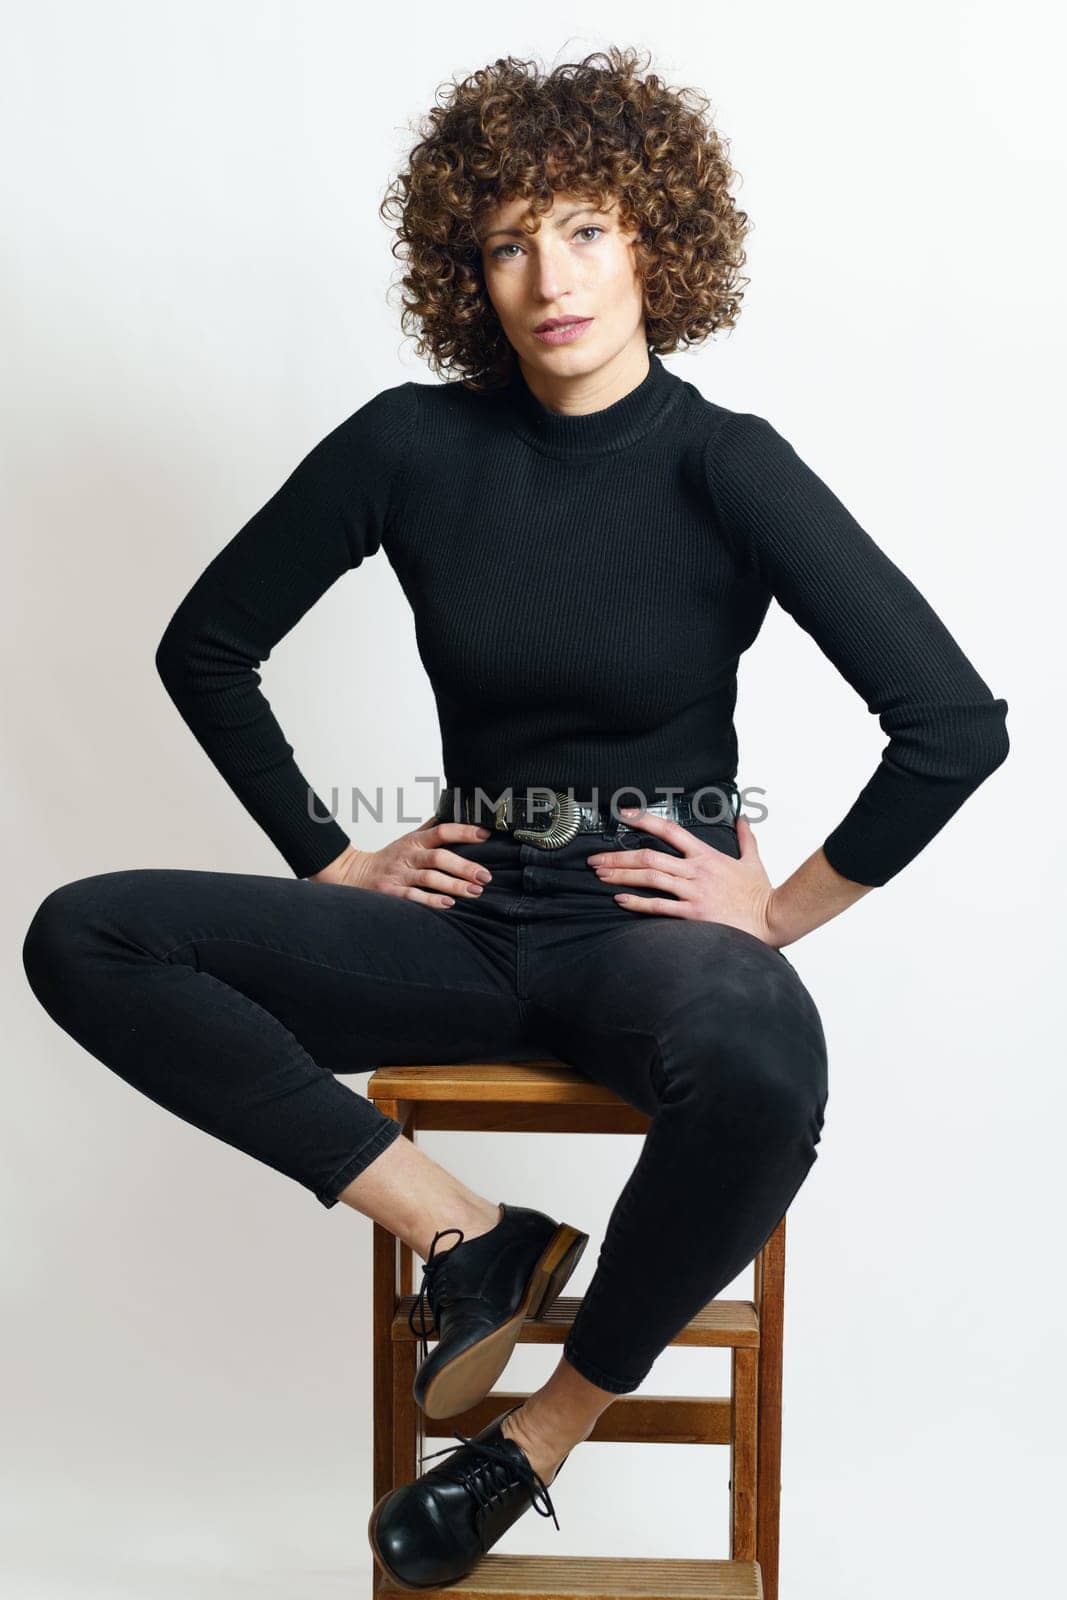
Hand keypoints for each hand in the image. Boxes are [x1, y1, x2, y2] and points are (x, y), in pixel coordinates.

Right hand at [309, 815, 493, 907]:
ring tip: (475, 891)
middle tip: (485, 876)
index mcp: (415, 841)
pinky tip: (448, 904)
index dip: (464, 832)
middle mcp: (408, 856)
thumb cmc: (389, 858)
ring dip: (454, 885)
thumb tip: (455, 810)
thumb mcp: (409, 839)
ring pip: (429, 878)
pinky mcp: (391, 893)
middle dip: (464, 867)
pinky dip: (431, 901)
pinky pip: (413, 896)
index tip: (485, 836)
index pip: (441, 831)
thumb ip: (431, 828)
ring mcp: (399, 874)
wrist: (354, 874)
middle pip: (439, 857)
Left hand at [586, 808, 780, 944]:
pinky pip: (659, 906)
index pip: (670, 830)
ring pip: (650, 877)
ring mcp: (694, 892)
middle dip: (618, 856)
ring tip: (600, 875)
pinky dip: (637, 902)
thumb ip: (746, 838)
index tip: (623, 815)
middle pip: (649, 855)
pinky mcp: (694, 914)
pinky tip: (620, 899)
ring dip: (621, 875)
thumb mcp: (753, 860)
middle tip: (595, 859)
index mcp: (706, 855)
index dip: (644, 820)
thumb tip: (744, 819)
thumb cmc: (761, 894)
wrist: (773, 918)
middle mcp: (696, 870)